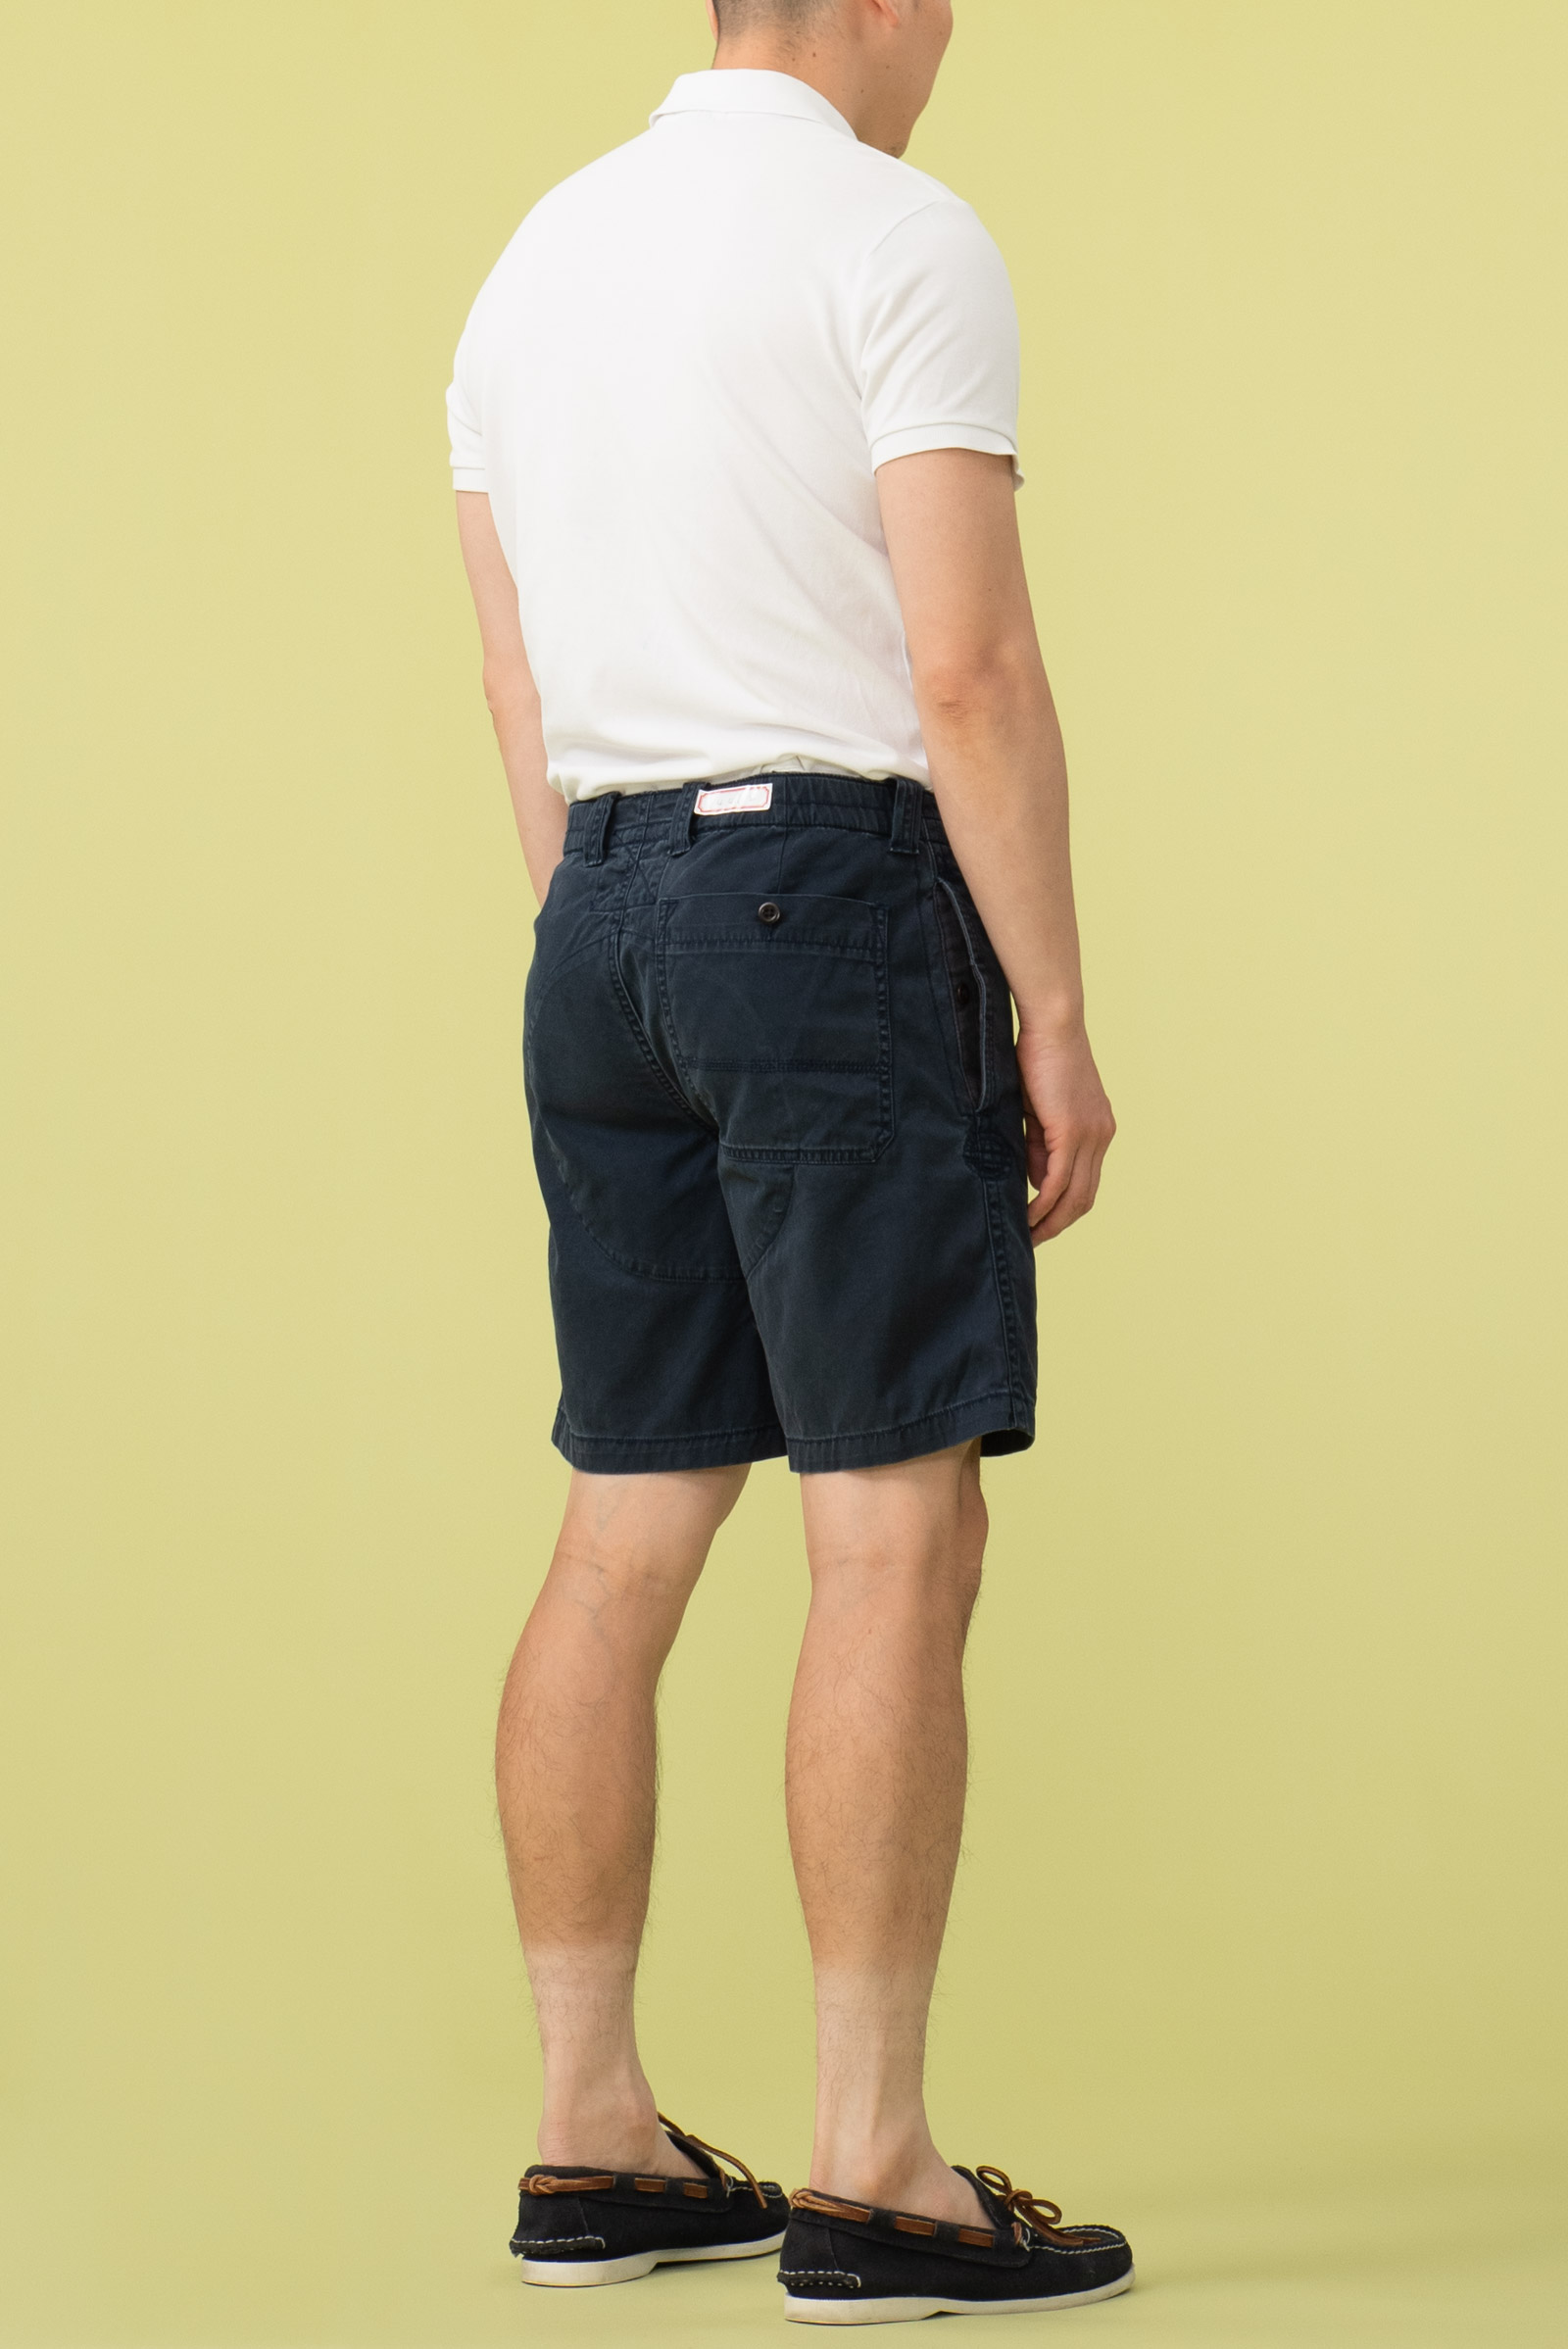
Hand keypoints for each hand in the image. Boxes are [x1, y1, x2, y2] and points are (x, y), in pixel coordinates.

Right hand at [1016, 1021, 1115, 1245]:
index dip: (1065, 1209)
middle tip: (1032, 1242)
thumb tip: (1038, 1181)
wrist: (1052, 1025)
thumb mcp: (1040, 1110)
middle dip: (1058, 1225)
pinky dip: (1043, 1203)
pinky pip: (1058, 1180)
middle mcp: (1101, 1136)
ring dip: (1050, 1221)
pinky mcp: (1072, 1132)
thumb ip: (1041, 1145)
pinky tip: (1027, 1216)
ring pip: (1073, 1195)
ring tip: (1027, 1236)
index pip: (1086, 1183)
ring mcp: (1091, 1135)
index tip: (1042, 1224)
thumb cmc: (1041, 1057)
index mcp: (1098, 1129)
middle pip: (1084, 1197)